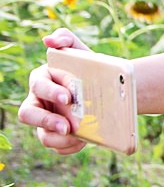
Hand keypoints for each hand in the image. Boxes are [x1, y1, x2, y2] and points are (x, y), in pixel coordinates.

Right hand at [17, 29, 91, 153]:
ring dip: (57, 139)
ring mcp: (47, 121)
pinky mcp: (58, 136)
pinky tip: (84, 142)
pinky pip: (57, 147)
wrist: (112, 90)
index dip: (51, 91)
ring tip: (78, 136)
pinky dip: (69, 147)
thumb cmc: (90, 68)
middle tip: (67, 126)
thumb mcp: (81, 51)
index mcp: (42, 80)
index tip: (69, 96)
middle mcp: (39, 102)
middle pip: (28, 114)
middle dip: (46, 120)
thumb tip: (49, 40)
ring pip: (41, 135)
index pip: (38, 86)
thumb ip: (66, 39)